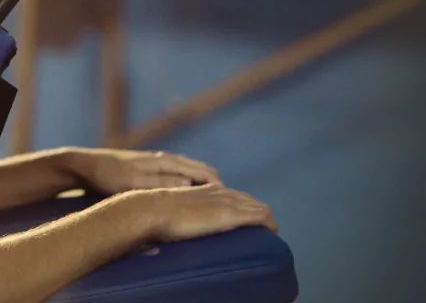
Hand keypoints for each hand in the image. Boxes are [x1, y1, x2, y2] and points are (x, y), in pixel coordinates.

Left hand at [67, 148, 221, 193]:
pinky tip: (190, 197)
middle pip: (204, 171)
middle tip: (230, 208)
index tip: (231, 207)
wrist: (86, 165)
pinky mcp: (152, 167)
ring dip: (206, 186)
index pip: (205, 174)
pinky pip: (182, 174)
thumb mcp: (134, 182)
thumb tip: (191, 183)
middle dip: (219, 188)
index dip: (221, 190)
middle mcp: (167, 159)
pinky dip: (193, 183)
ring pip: (193, 172)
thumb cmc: (109, 176)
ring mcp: (159, 162)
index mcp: (166, 161)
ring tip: (216, 205)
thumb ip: (162, 182)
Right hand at [127, 183, 277, 242]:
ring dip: (266, 220)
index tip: (247, 221)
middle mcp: (220, 193)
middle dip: (258, 214)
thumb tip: (169, 234)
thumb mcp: (172, 210)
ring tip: (268, 235)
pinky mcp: (230, 215)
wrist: (153, 210)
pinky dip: (267, 225)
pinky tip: (272, 233)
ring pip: (259, 207)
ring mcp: (226, 203)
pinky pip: (259, 216)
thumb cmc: (155, 214)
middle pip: (250, 200)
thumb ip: (180, 215)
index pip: (234, 195)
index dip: (244, 207)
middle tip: (261, 231)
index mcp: (206, 190)